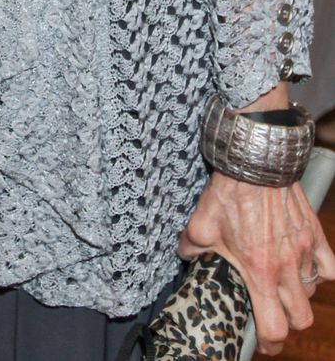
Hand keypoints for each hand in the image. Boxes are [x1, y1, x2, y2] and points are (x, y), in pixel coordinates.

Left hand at [179, 172, 334, 354]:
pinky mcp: (313, 235)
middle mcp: (285, 267)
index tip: (262, 341)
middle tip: (273, 313)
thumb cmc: (229, 192)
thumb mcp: (201, 224)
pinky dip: (320, 271)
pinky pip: (329, 267)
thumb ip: (193, 248)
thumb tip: (185, 257)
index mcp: (259, 271)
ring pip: (312, 293)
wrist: (255, 161)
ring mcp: (303, 251)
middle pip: (301, 319)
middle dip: (288, 323)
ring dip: (299, 294)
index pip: (274, 327)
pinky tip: (304, 265)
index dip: (269, 342)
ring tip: (281, 283)